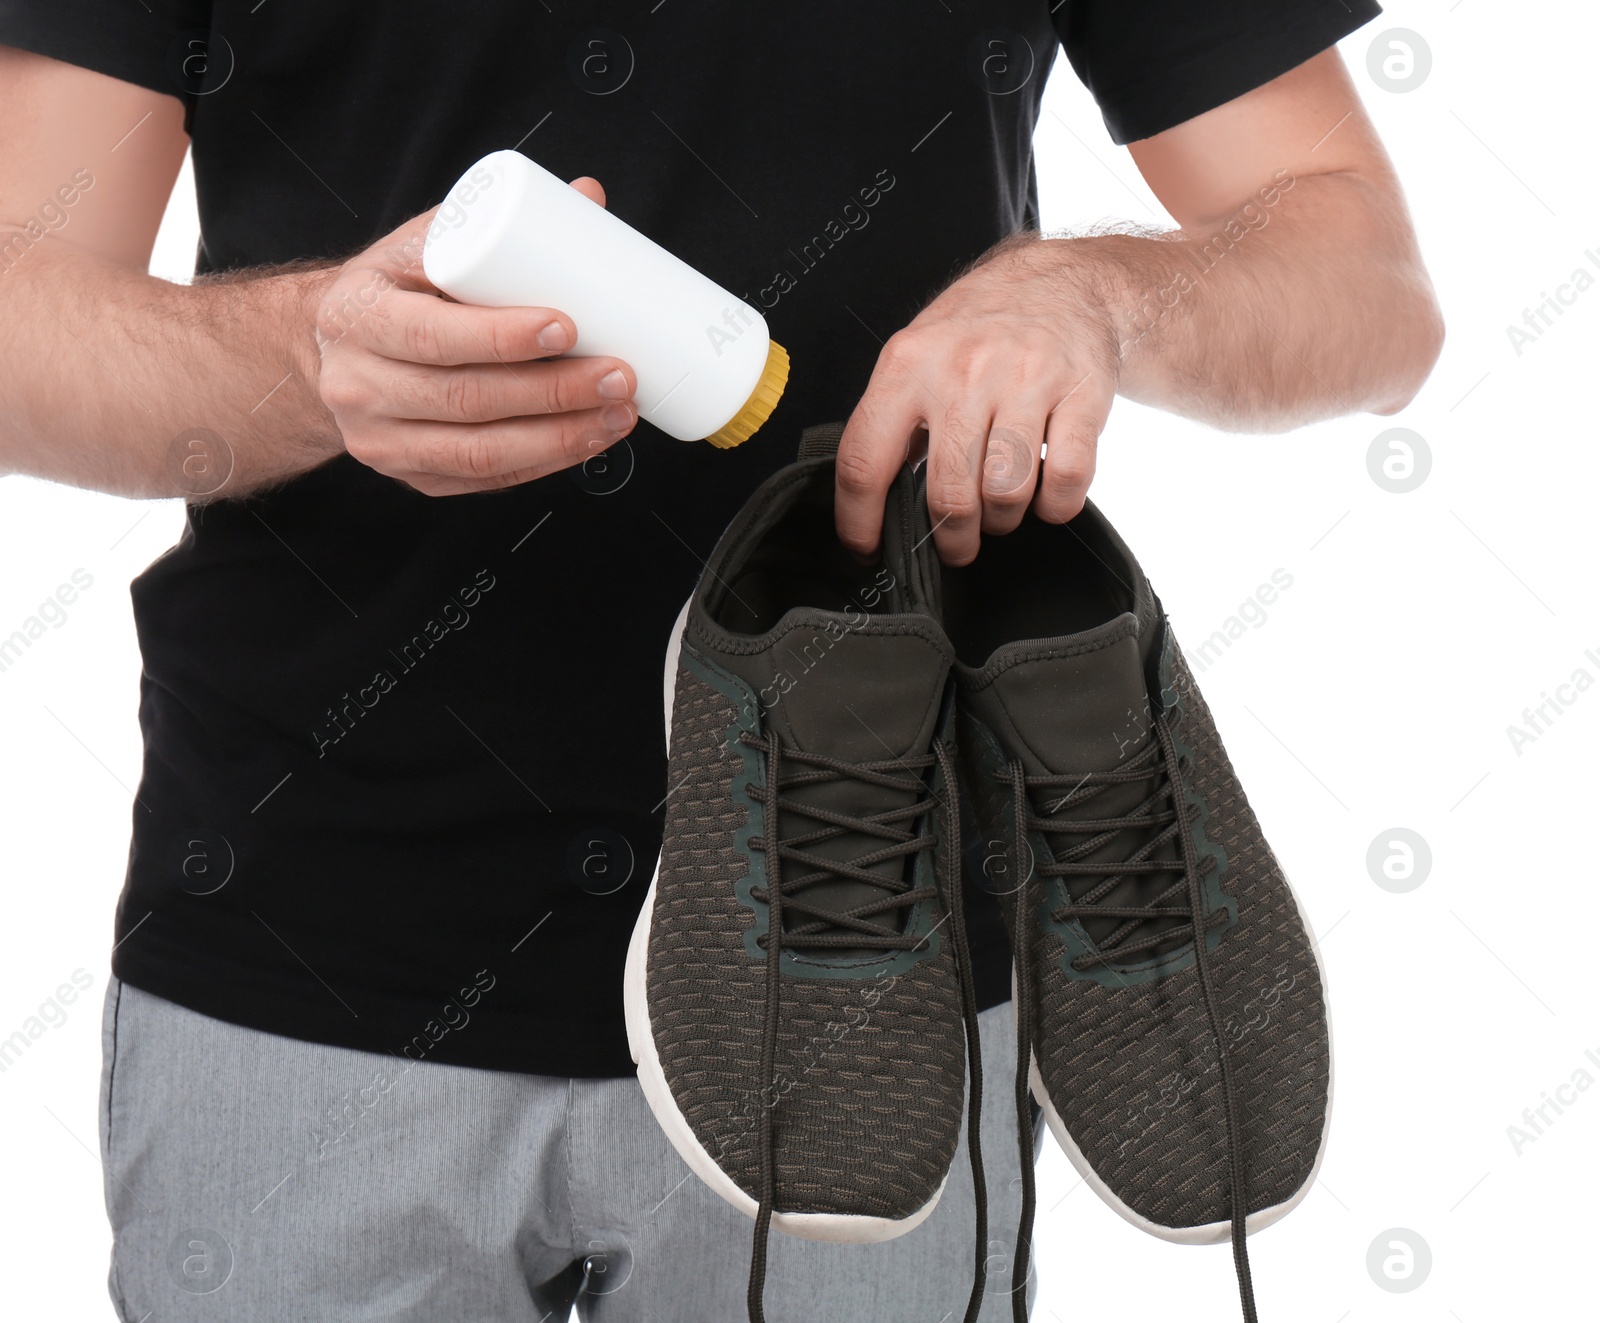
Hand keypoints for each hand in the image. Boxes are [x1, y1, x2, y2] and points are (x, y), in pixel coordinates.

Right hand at [312, 178, 637, 495]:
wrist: (336, 350)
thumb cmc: (395, 289)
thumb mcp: (426, 245)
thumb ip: (497, 225)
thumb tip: (590, 195)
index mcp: (357, 315)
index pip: (431, 335)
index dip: (503, 337)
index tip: (568, 326)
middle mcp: (359, 385)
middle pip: (467, 399)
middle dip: (554, 393)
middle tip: (618, 375)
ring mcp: (382, 440)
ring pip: (480, 453)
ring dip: (561, 437)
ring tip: (618, 413)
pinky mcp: (412, 476)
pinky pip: (485, 480)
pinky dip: (545, 463)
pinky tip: (589, 441)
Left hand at [834, 236, 1119, 564]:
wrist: (1062, 281)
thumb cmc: (980, 328)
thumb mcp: (918, 355)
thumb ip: (893, 420)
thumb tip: (874, 500)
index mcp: (908, 365)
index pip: (865, 461)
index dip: (860, 521)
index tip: (867, 549)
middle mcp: (963, 372)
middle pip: (947, 494)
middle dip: (951, 539)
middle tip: (956, 543)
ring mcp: (1025, 381)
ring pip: (1006, 494)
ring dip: (1002, 521)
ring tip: (1000, 512)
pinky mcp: (1080, 394)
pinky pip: (1066, 478)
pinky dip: (1055, 506)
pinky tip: (1045, 496)